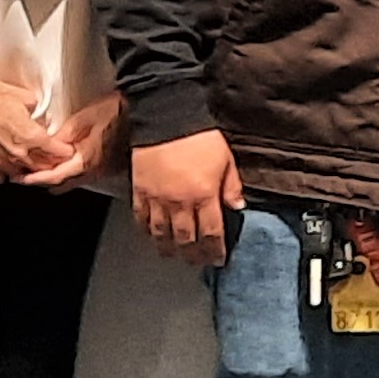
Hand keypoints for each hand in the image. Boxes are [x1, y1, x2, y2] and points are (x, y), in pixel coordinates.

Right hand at [0, 50, 55, 178]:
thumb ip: (36, 112)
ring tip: (31, 165)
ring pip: (21, 175)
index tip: (67, 150)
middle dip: (49, 164)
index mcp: (31, 137)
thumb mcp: (25, 98)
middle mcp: (17, 153)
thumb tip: (39, 116)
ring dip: (28, 171)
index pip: (56, 152)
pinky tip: (7, 169)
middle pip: (41, 167)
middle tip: (53, 160)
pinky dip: (5, 174)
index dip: (64, 151)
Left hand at [21, 93, 125, 190]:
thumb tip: (49, 142)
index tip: (21, 178)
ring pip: (73, 181)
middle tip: (28, 174)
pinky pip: (84, 175)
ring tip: (43, 167)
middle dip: (44, 181)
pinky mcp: (110, 166)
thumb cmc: (117, 112)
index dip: (35, 179)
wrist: (145, 114)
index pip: (54, 177)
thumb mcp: (85, 117)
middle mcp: (94, 171)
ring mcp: (103, 171)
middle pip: (63, 184)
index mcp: (85, 161)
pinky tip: (65, 162)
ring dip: (57, 176)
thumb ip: (65, 133)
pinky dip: (70, 171)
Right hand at [132, 129, 242, 264]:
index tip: (218, 259)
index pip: (212, 233)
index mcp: (204, 195)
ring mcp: (158, 198)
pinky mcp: (140, 190)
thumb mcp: (226, 159)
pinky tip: (151, 234)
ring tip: (173, 255)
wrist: (166, 115)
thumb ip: (232, 186)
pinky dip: (146, 230)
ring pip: (162, 233)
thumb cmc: (198, 134)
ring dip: (169, 248)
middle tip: (196, 262)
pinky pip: (141, 218)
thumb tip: (238, 206)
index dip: (215, 250)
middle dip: (193, 255)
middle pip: (186, 239)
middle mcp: (180, 202)